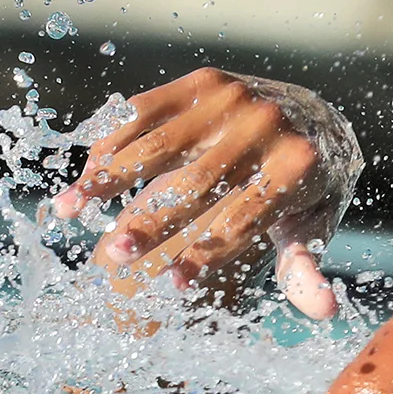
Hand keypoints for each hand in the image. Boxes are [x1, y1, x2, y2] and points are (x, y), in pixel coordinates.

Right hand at [50, 69, 362, 318]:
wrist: (318, 115)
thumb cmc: (308, 189)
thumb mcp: (314, 227)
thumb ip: (305, 266)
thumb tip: (325, 312)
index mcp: (296, 169)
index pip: (244, 220)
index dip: (207, 254)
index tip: (172, 287)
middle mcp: (266, 127)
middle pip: (197, 185)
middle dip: (152, 222)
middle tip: (114, 257)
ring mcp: (234, 98)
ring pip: (160, 144)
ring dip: (109, 178)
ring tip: (66, 211)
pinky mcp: (206, 81)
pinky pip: (147, 111)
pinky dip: (111, 142)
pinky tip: (83, 174)